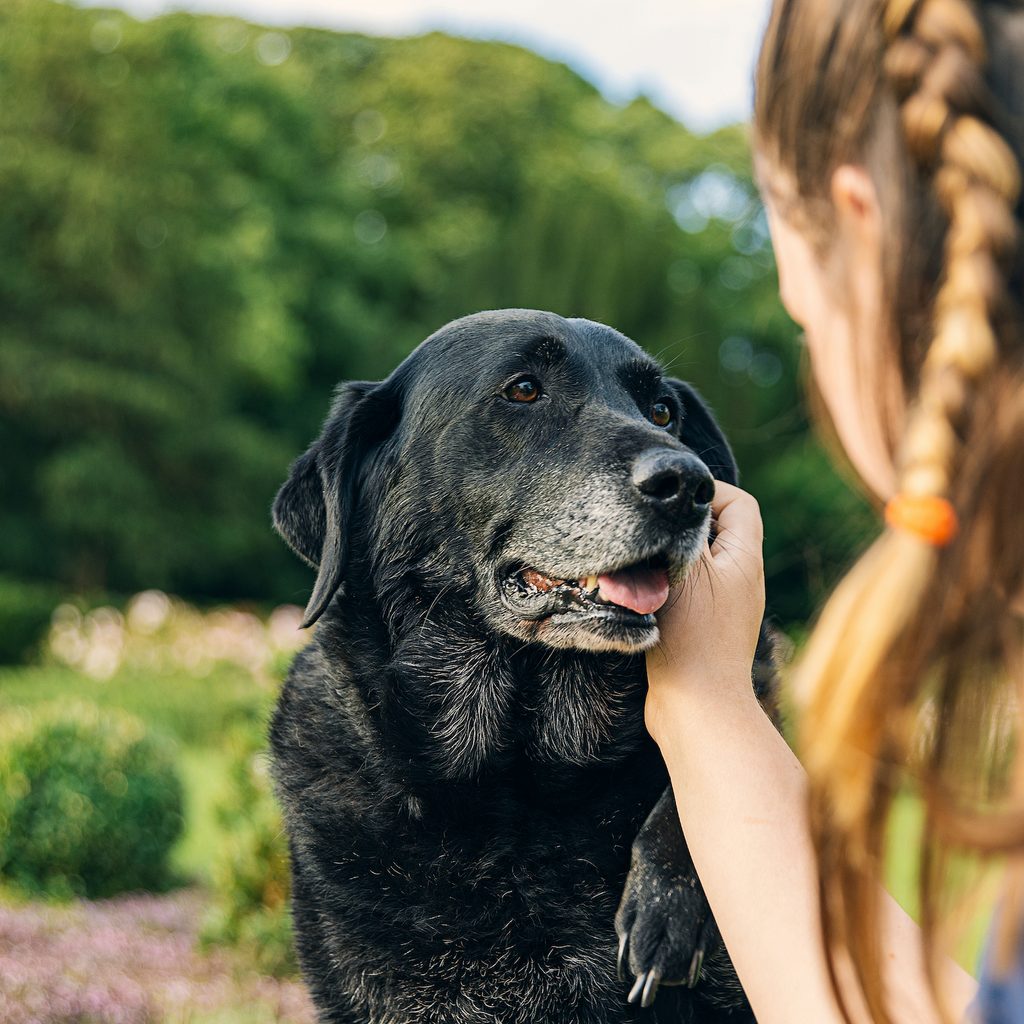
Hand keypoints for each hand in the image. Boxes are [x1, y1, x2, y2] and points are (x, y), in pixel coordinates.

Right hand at [646, 481, 764, 740]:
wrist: (697, 709)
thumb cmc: (692, 636)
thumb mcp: (686, 569)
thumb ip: (683, 529)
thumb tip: (676, 501)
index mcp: (745, 559)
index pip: (739, 503)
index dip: (707, 491)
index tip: (670, 500)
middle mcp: (741, 580)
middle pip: (716, 530)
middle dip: (681, 524)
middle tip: (649, 528)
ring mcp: (724, 606)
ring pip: (697, 562)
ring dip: (668, 557)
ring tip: (640, 562)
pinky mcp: (704, 630)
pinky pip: (686, 591)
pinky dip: (664, 585)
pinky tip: (639, 594)